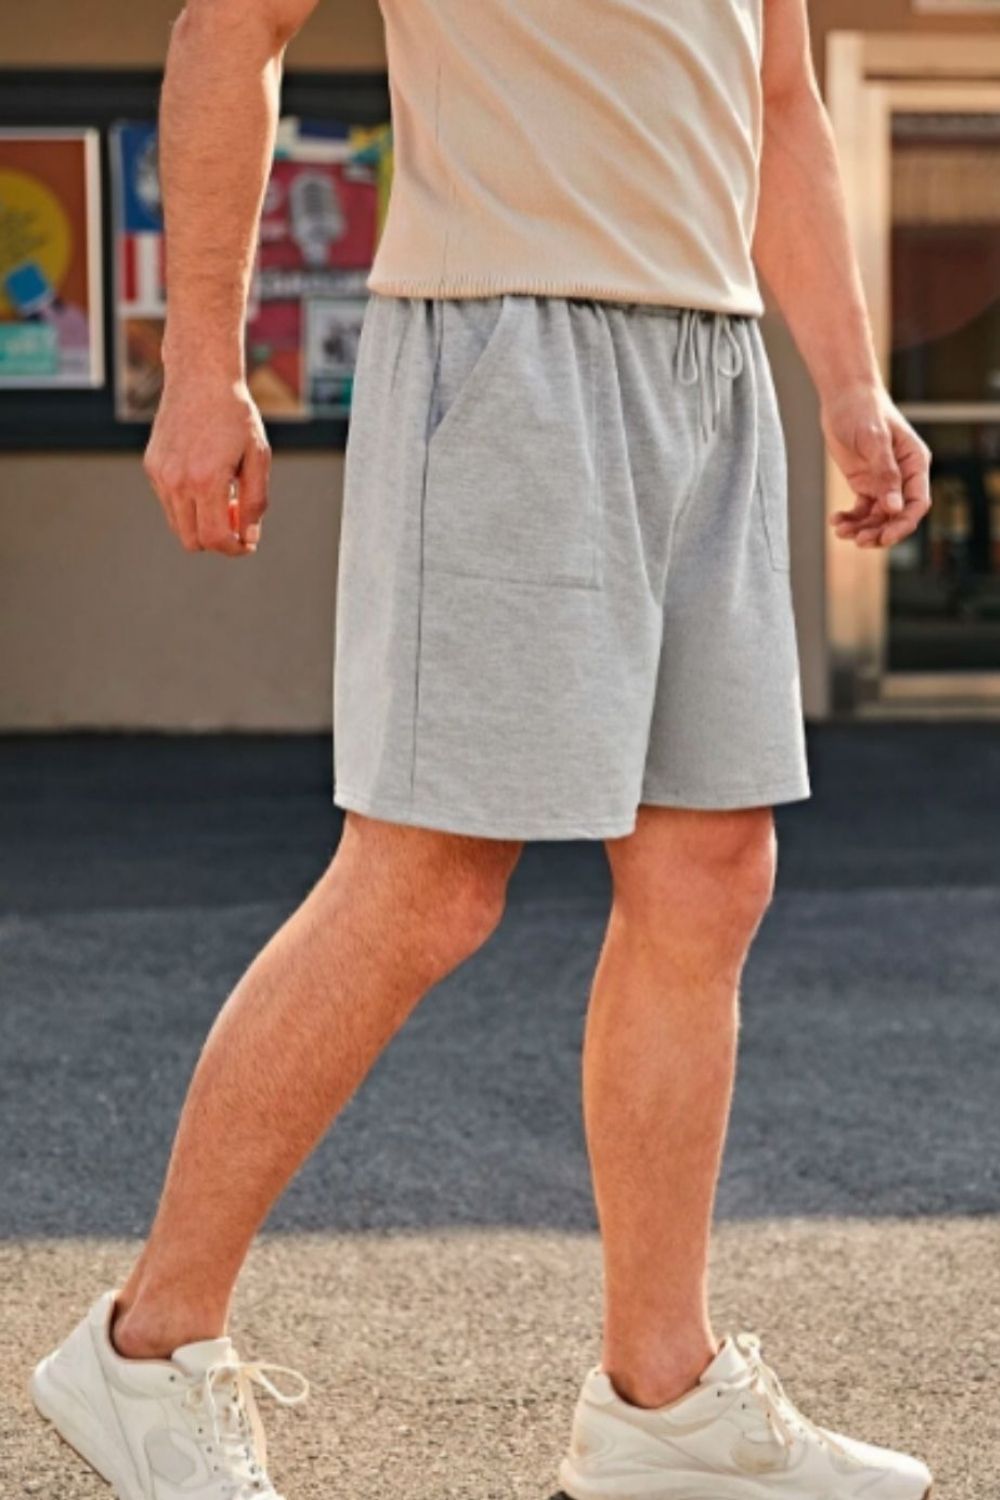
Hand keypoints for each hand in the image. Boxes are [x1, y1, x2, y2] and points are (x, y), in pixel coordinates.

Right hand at [144, 374, 270, 555]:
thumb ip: (256, 501)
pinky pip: (170, 502)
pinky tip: (206, 479)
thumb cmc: (235, 415)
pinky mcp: (152, 466)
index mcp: (206, 479)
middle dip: (218, 541)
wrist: (201, 377)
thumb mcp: (258, 457)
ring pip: (179, 525)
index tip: (247, 543)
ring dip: (203, 523)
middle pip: (192, 541)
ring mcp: (160, 474)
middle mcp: (177, 480)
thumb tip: (248, 537)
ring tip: (225, 496)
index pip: (214, 538)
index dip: (233, 549)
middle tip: (237, 519)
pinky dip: (189, 504)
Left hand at [824, 384, 931, 549]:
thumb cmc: (863, 410)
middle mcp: (902, 476)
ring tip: (842, 531)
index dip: (904, 524)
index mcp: (914, 463)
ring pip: (878, 517)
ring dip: (863, 529)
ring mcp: (883, 481)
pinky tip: (836, 521)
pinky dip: (851, 519)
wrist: (843, 396)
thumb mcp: (874, 440)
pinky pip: (862, 510)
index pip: (917, 503)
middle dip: (881, 532)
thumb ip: (885, 474)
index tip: (885, 537)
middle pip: (897, 515)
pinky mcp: (865, 483)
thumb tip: (894, 507)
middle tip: (860, 541)